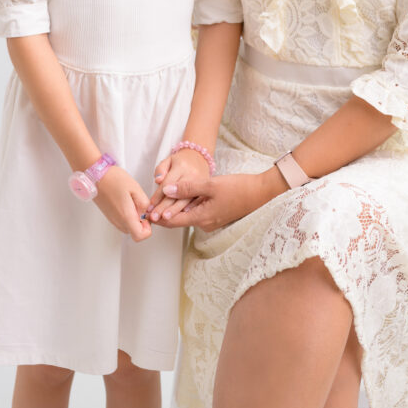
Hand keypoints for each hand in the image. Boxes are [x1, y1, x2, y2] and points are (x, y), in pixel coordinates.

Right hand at [93, 166, 151, 241]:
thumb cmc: (113, 179)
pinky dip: (127, 214)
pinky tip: (126, 201)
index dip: (147, 228)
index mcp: (125, 216)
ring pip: (128, 227)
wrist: (95, 175)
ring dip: (134, 217)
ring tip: (132, 201)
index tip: (146, 216)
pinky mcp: (109, 216)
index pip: (139, 236)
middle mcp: (118, 221)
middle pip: (135, 232)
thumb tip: (148, 212)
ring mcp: (112, 219)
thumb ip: (144, 203)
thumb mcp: (135, 188)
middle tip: (140, 205)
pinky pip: (122, 221)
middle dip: (141, 221)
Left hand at [155, 173, 271, 231]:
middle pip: (178, 220)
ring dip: (176, 208)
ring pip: (188, 214)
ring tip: (162, 198)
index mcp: (201, 218)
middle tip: (150, 206)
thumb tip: (167, 190)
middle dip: (164, 213)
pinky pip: (197, 211)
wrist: (261, 192)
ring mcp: (211, 220)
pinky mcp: (216, 214)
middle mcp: (205, 223)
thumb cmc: (238, 188)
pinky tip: (184, 195)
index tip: (146, 213)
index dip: (158, 217)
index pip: (172, 221)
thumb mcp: (210, 185)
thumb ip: (187, 187)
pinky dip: (188, 205)